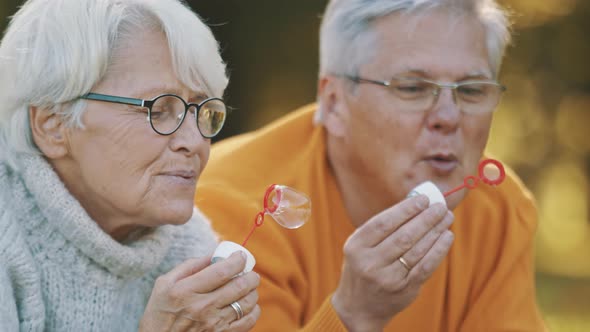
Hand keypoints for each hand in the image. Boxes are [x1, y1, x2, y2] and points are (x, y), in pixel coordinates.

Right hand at [139, 252, 260, 331]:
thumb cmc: (161, 312)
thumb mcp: (164, 284)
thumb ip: (190, 266)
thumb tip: (215, 254)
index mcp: (187, 290)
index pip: (222, 271)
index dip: (238, 260)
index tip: (241, 256)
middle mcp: (202, 307)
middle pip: (240, 286)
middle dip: (251, 275)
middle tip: (250, 272)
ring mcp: (214, 324)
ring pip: (247, 302)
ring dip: (253, 291)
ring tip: (248, 287)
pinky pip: (248, 321)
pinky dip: (253, 310)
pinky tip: (246, 305)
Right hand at [332, 195, 453, 331]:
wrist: (357, 307)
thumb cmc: (363, 266)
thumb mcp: (361, 246)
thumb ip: (383, 227)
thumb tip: (415, 202)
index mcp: (356, 247)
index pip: (384, 223)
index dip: (406, 209)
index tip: (423, 199)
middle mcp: (370, 263)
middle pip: (403, 236)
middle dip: (425, 218)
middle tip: (440, 206)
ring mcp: (387, 279)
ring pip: (417, 250)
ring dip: (435, 231)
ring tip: (447, 218)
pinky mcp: (404, 290)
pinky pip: (426, 267)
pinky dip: (439, 250)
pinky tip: (447, 237)